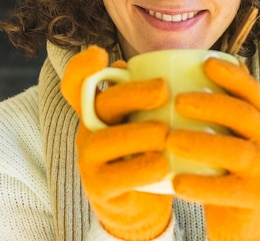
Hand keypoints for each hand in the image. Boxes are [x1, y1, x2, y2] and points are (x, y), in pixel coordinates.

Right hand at [60, 46, 173, 240]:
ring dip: (137, 133)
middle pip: (101, 104)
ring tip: (165, 131)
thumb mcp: (149, 120)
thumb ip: (156, 96)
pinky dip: (140, 170)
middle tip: (164, 89)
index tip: (99, 53)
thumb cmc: (148, 152)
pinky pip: (116, 178)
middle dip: (132, 94)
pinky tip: (163, 166)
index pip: (77, 84)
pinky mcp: (100, 189)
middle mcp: (89, 129)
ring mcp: (90, 160)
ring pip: (105, 141)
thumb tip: (182, 67)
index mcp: (99, 109)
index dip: (81, 67)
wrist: (141, 205)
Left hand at [167, 58, 259, 240]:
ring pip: (238, 152)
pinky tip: (175, 183)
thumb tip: (172, 74)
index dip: (232, 75)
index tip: (206, 62)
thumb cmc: (225, 172)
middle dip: (212, 103)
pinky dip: (201, 186)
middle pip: (245, 116)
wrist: (243, 225)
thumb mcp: (226, 139)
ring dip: (203, 143)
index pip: (252, 92)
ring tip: (171, 139)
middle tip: (178, 101)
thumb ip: (211, 114)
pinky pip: (228, 191)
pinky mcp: (258, 200)